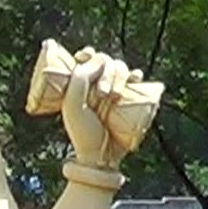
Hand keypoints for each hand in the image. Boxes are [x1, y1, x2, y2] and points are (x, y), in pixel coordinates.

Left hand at [60, 48, 138, 167]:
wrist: (101, 154)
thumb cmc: (82, 131)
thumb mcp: (72, 104)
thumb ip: (79, 78)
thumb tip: (99, 60)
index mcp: (78, 82)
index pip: (85, 57)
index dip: (88, 54)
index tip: (86, 57)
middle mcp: (95, 83)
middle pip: (105, 61)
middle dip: (106, 71)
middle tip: (102, 93)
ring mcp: (113, 89)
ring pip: (120, 68)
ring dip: (120, 74)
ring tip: (116, 95)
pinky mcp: (129, 98)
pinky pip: (135, 79)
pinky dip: (136, 75)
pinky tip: (135, 78)